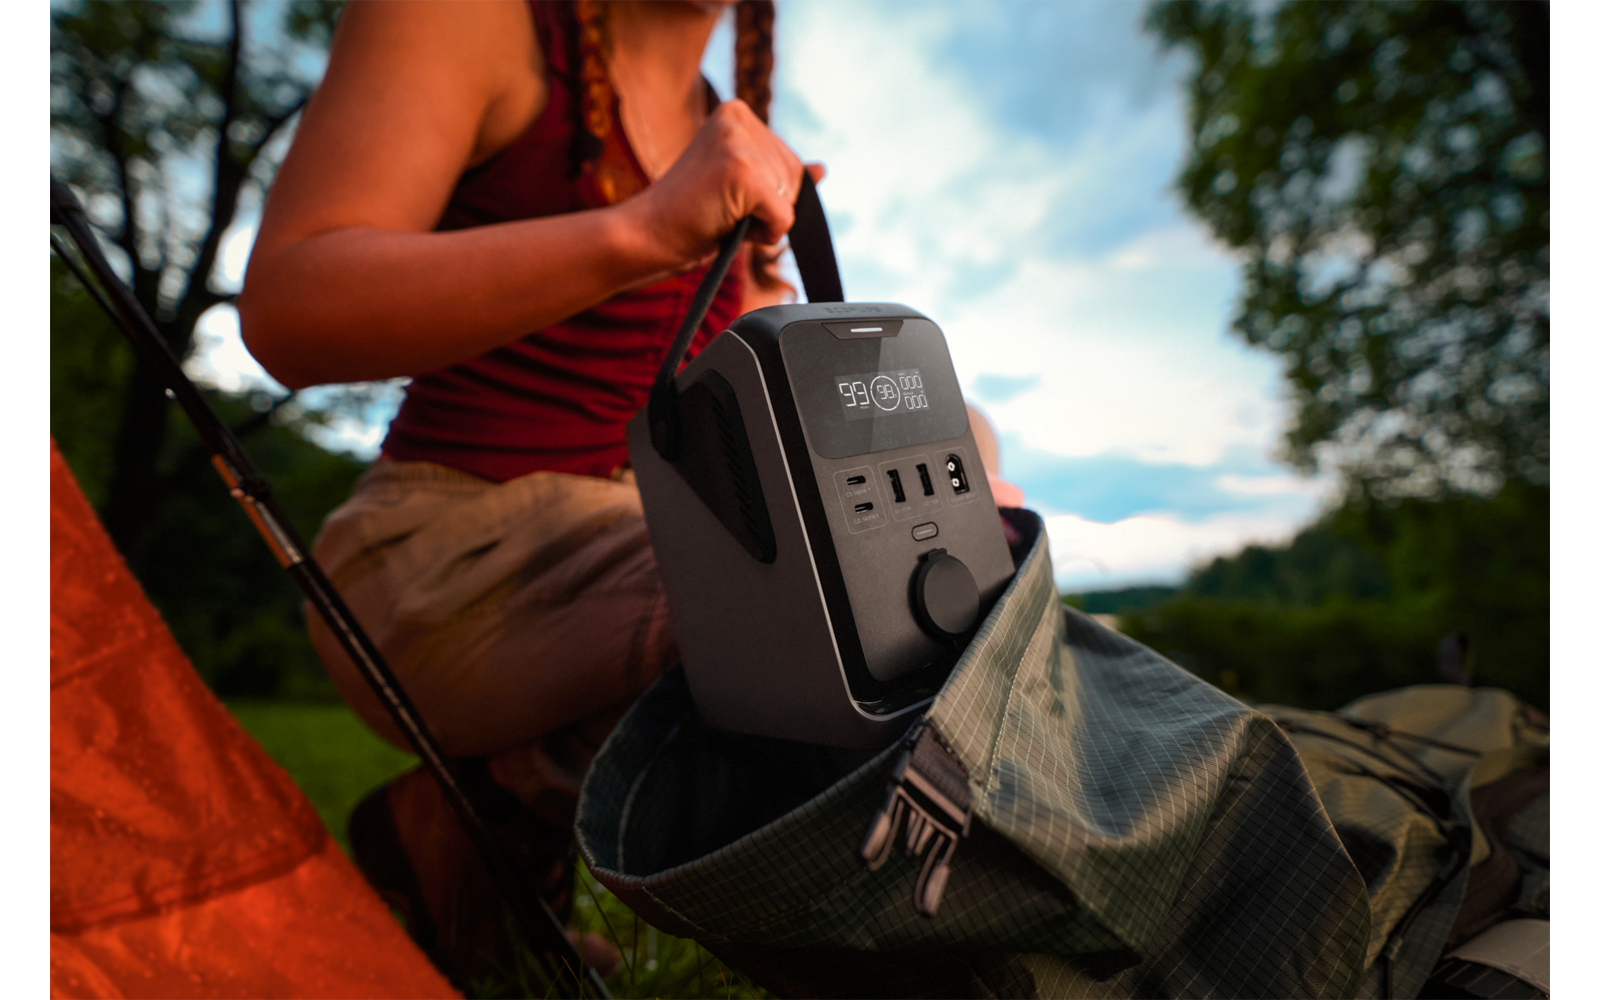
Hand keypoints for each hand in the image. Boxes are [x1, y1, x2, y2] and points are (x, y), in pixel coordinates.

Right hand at [628, 99, 823, 271]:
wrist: (647, 235)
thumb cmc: (691, 216)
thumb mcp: (742, 188)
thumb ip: (780, 175)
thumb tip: (822, 169)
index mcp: (737, 113)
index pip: (790, 163)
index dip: (765, 194)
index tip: (722, 194)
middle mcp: (739, 118)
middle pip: (796, 180)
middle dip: (767, 208)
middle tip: (720, 208)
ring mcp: (739, 142)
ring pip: (791, 200)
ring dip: (762, 223)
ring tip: (719, 215)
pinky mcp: (742, 171)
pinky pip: (784, 219)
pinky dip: (764, 236)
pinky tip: (726, 224)